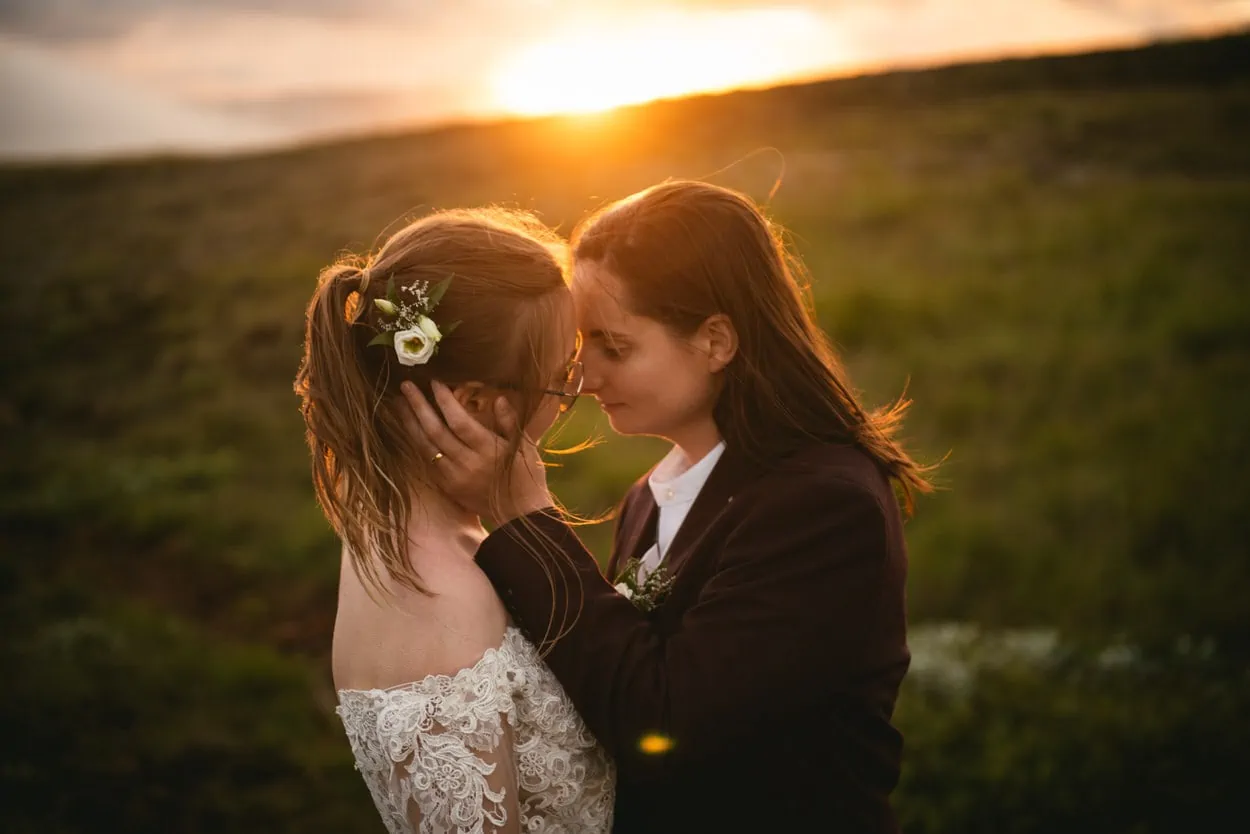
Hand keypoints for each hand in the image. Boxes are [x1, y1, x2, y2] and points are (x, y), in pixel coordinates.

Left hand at [399, 380, 551, 525]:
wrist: (521, 515)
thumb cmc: (526, 476)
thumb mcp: (525, 447)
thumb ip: (510, 422)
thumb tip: (499, 398)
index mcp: (488, 450)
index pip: (459, 421)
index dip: (445, 401)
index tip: (434, 382)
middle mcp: (468, 463)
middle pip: (436, 431)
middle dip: (418, 407)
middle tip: (406, 386)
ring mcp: (454, 477)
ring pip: (425, 447)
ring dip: (410, 424)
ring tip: (398, 404)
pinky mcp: (448, 487)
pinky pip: (427, 462)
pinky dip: (417, 443)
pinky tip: (409, 429)